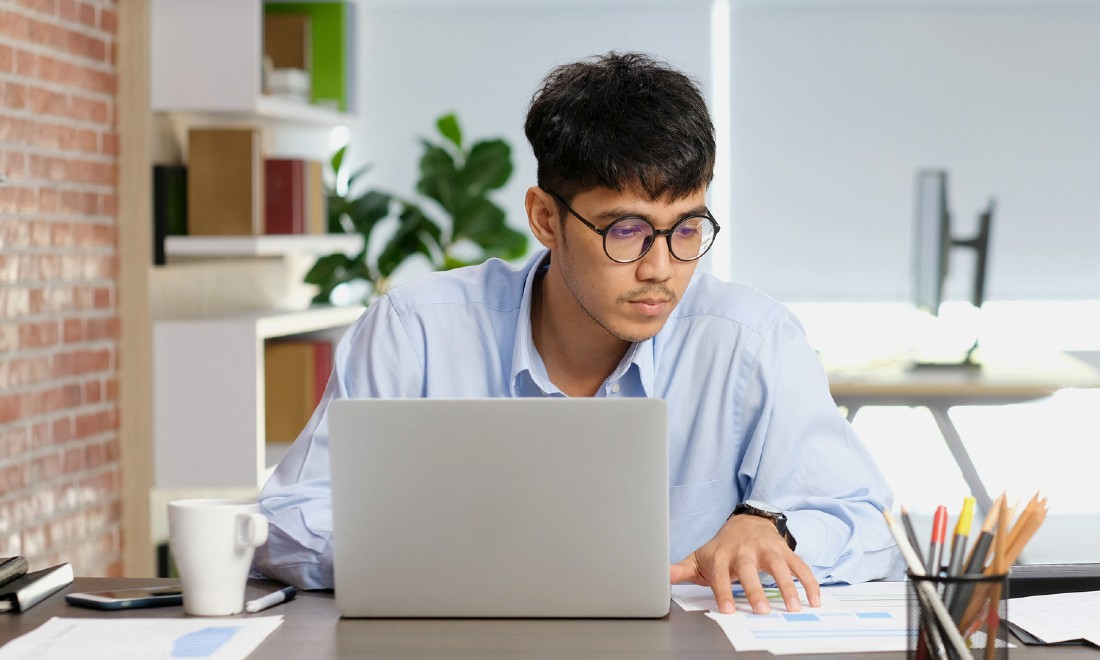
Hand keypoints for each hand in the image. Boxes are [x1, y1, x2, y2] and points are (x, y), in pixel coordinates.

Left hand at [669, 514, 819, 614]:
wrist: (745, 522)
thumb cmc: (722, 548)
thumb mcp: (700, 558)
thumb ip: (682, 570)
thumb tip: (663, 576)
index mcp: (722, 555)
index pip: (720, 575)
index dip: (723, 592)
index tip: (729, 611)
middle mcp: (745, 550)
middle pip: (749, 569)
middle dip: (755, 590)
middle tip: (762, 612)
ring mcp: (766, 549)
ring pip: (778, 566)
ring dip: (787, 586)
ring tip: (794, 608)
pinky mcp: (784, 551)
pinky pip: (799, 566)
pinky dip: (809, 582)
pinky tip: (814, 600)